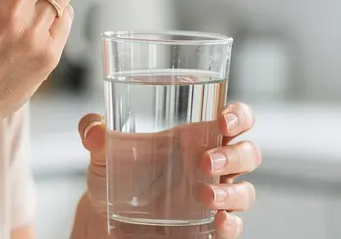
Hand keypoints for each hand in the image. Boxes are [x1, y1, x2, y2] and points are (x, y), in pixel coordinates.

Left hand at [75, 103, 259, 237]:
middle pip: (248, 153)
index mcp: (195, 136)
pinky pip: (235, 225)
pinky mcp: (207, 225)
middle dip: (234, 155)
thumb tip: (93, 130)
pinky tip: (218, 222)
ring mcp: (213, 195)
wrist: (104, 213)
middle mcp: (211, 164)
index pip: (235, 118)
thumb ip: (94, 130)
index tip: (224, 117)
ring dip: (231, 192)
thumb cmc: (115, 170)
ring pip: (245, 191)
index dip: (240, 114)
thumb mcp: (103, 147)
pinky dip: (232, 224)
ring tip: (202, 195)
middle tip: (205, 160)